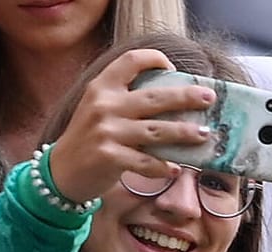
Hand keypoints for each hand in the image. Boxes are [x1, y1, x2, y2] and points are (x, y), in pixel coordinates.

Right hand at [46, 48, 215, 202]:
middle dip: (186, 97)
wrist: (62, 171)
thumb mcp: (100, 109)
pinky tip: (176, 169)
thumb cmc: (89, 138)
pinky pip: (146, 163)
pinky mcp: (110, 157)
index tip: (175, 69)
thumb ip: (126, 99)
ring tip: (204, 135)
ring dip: (184, 133)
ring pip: (157, 131)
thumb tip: (175, 97)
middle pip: (155, 97)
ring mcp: (107, 132)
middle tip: (209, 99)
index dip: (156, 59)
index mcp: (102, 87)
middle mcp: (105, 106)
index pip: (132, 60)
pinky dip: (164, 167)